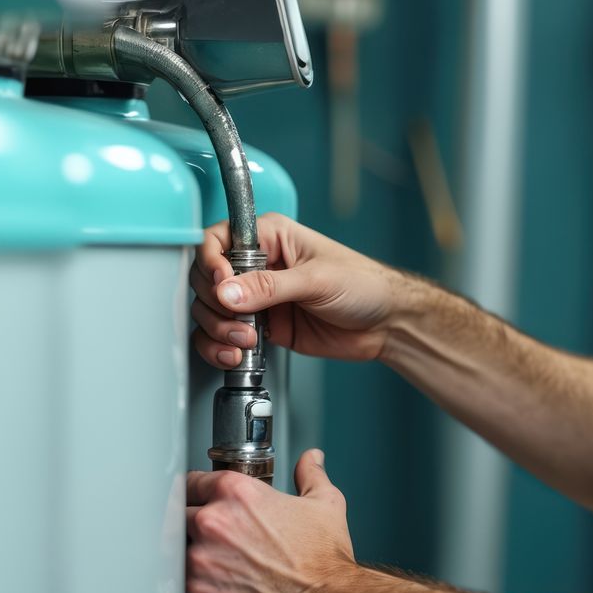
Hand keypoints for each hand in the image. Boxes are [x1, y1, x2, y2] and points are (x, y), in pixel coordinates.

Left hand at [185, 449, 356, 592]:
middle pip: (175, 513)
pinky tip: (205, 585)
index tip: (198, 502)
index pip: (192, 482)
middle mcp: (214, 521)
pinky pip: (175, 583)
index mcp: (237, 493)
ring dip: (182, 553)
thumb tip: (312, 460)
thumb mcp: (325, 504)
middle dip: (185, 523)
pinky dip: (186, 584)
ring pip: (171, 548)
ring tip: (204, 562)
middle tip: (202, 536)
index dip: (195, 492)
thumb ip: (310, 476)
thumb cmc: (325, 561)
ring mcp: (201, 558)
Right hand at [189, 212, 415, 366]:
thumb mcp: (316, 280)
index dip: (211, 264)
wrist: (385, 324)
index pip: (218, 240)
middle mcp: (259, 265)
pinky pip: (223, 337)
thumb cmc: (364, 284)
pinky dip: (220, 348)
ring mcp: (257, 298)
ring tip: (244, 341)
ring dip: (218, 330)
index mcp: (271, 237)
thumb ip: (269, 287)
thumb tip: (228, 292)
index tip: (222, 286)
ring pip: (210, 311)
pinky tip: (236, 355)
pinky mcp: (262, 327)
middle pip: (207, 280)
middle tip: (239, 320)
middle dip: (215, 305)